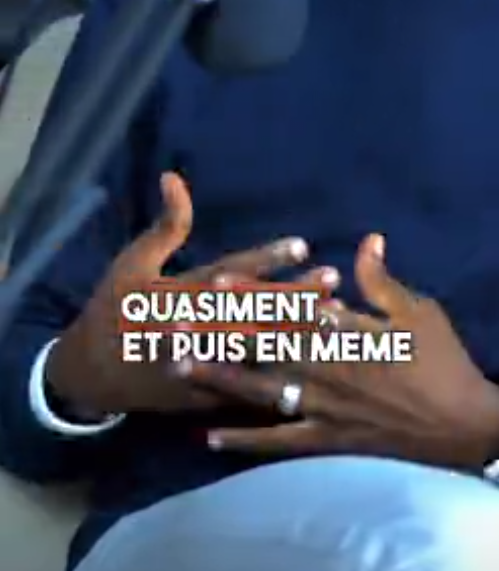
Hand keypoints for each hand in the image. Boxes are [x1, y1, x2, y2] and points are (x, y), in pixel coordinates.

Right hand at [46, 171, 331, 420]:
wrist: (90, 373)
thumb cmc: (114, 308)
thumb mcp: (133, 262)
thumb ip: (165, 226)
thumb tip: (173, 177)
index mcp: (177, 294)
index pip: (230, 273)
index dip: (267, 259)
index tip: (303, 245)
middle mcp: (193, 328)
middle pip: (252, 312)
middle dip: (294, 296)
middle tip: (333, 281)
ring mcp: (199, 364)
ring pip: (255, 350)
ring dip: (296, 334)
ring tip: (335, 317)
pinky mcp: (202, 393)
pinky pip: (244, 388)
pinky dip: (277, 379)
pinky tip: (311, 367)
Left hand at [178, 233, 498, 470]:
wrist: (463, 426)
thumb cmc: (444, 363)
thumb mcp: (420, 313)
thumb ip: (383, 282)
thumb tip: (366, 240)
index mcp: (351, 334)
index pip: (291, 309)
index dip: (252, 296)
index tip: (216, 282)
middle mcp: (329, 371)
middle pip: (265, 348)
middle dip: (220, 333)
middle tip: (176, 322)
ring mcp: (325, 409)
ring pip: (262, 392)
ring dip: (220, 379)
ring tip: (180, 367)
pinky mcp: (327, 440)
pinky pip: (279, 441)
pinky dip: (244, 440)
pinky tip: (209, 436)